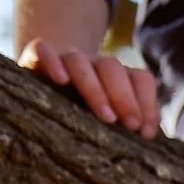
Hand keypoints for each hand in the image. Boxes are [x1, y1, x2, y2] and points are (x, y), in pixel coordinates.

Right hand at [18, 38, 158, 138]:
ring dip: (95, 88)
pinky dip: (52, 61)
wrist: (39, 88)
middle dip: (124, 97)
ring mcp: (64, 59)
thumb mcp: (109, 119)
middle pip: (112, 68)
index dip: (147, 102)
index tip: (146, 133)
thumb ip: (128, 122)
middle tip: (131, 125)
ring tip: (106, 117)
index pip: (140, 78)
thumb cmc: (82, 114)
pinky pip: (42, 50)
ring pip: (79, 62)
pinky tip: (60, 80)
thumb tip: (148, 134)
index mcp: (117, 77)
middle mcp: (93, 64)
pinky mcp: (34, 58)